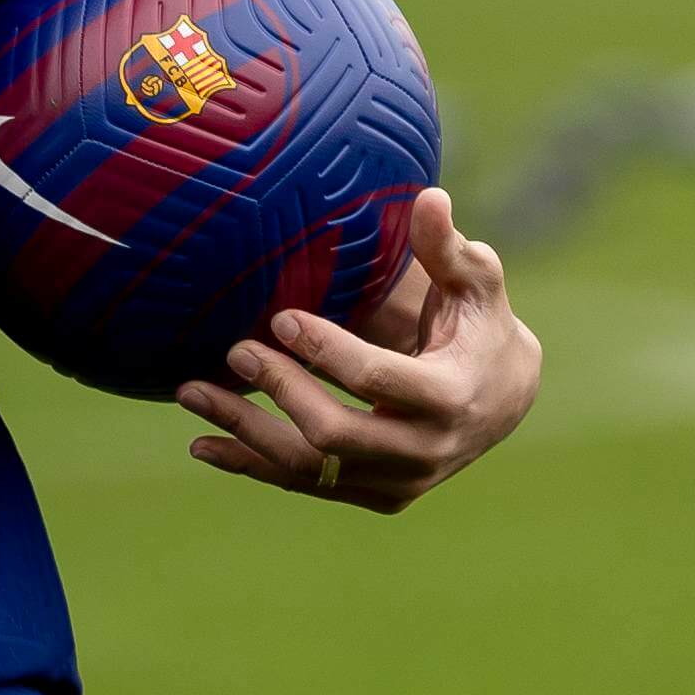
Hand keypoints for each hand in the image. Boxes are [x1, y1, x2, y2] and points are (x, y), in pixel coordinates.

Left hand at [178, 189, 541, 512]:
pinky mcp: (376, 497)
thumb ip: (448, 247)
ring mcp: (398, 483)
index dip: (324, 352)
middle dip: (279, 391)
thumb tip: (429, 197)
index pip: (376, 381)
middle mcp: (424, 450)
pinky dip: (250, 464)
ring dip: (244, 433)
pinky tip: (203, 443)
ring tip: (190, 394)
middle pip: (332, 435)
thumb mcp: (476, 282)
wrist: (504, 400)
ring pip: (307, 468)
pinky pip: (303, 484)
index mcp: (450, 396)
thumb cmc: (482, 324)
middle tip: (236, 349)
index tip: (280, 318)